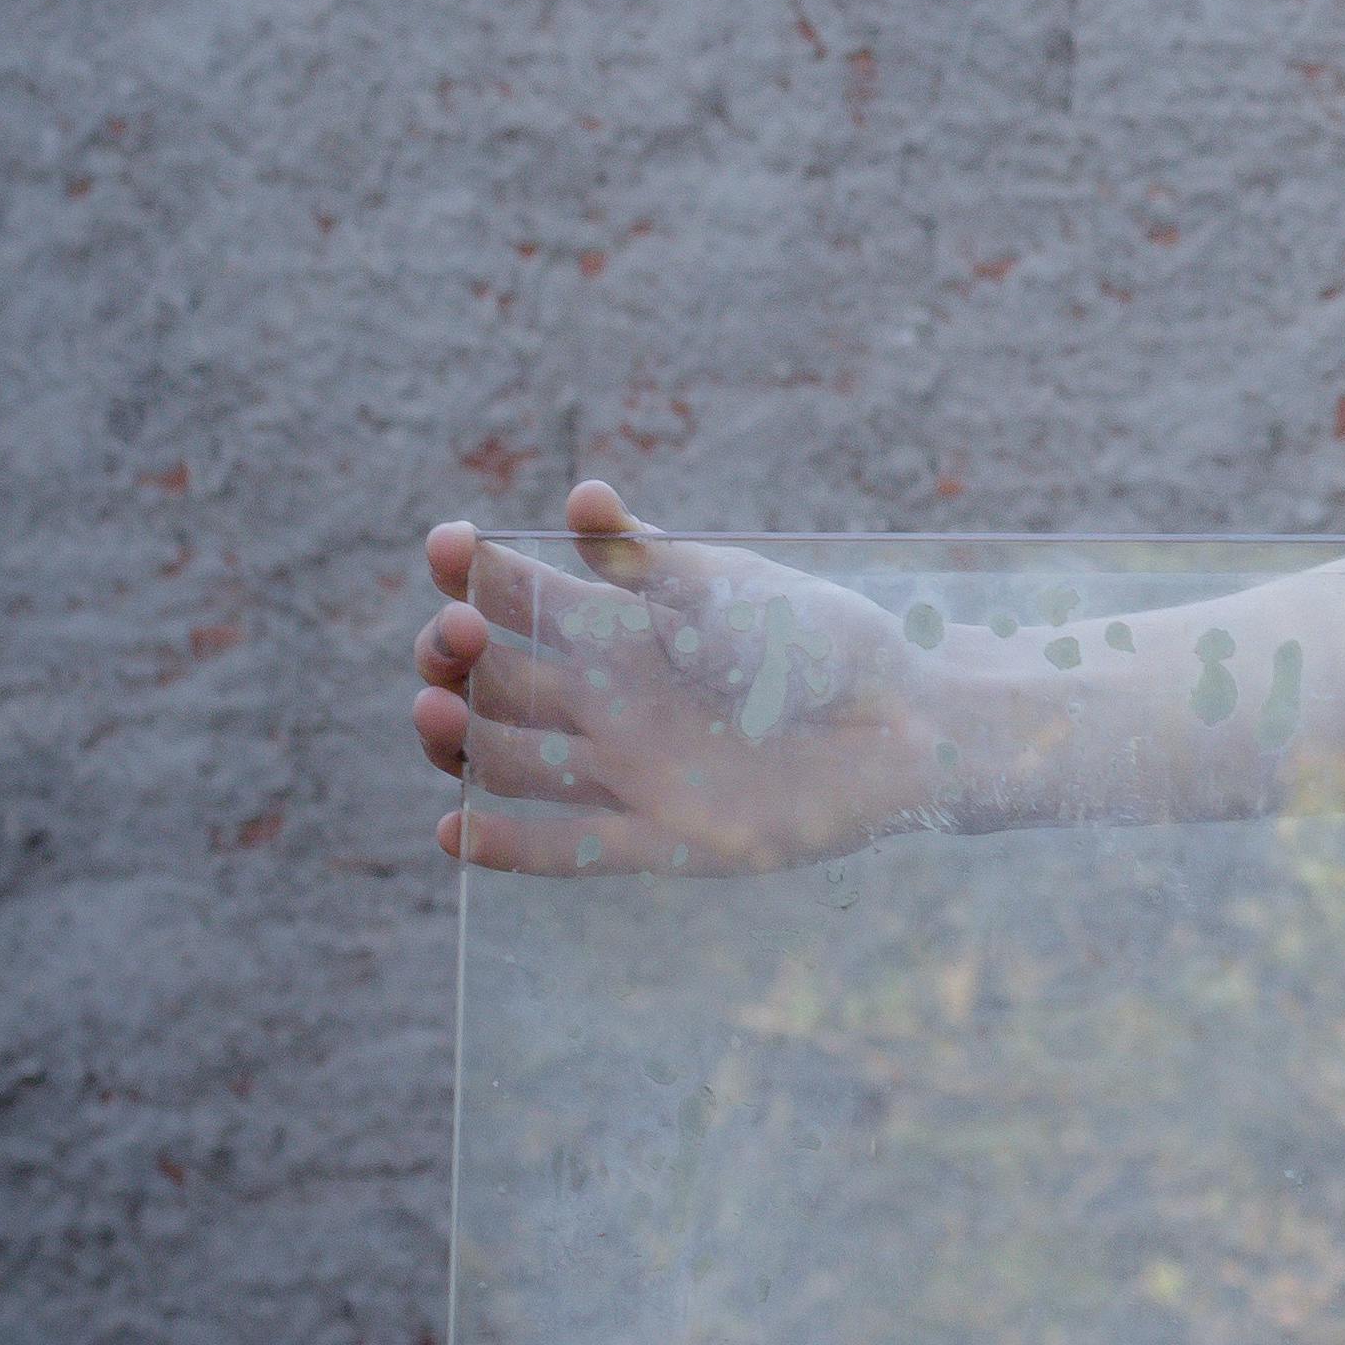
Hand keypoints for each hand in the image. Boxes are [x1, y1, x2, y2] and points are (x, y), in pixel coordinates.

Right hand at [414, 478, 948, 877]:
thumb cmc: (827, 644)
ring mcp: (628, 770)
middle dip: (456, 655)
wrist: (909, 724)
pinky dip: (506, 844)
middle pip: (497, 684)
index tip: (447, 543)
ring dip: (459, 741)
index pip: (523, 601)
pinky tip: (455, 829)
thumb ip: (655, 557)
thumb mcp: (735, 590)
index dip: (475, 573)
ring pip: (512, 761)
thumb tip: (580, 497)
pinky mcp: (662, 837)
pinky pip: (567, 847)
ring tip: (434, 711)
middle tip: (454, 637)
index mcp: (626, 633)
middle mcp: (611, 702)